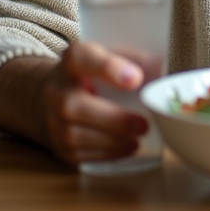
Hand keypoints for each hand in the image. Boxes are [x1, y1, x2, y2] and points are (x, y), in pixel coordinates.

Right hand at [34, 41, 148, 165]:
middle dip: (114, 120)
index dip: (107, 67)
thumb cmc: (89, 76)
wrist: (48, 98)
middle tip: (144, 125)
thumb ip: (132, 59)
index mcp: (71, 61)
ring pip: (78, 136)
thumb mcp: (106, 56)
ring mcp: (53, 121)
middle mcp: (57, 91)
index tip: (135, 78)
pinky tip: (126, 146)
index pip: (82, 57)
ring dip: (114, 141)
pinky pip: (82, 154)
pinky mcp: (59, 147)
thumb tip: (162, 68)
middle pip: (76, 107)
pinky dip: (108, 153)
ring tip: (139, 138)